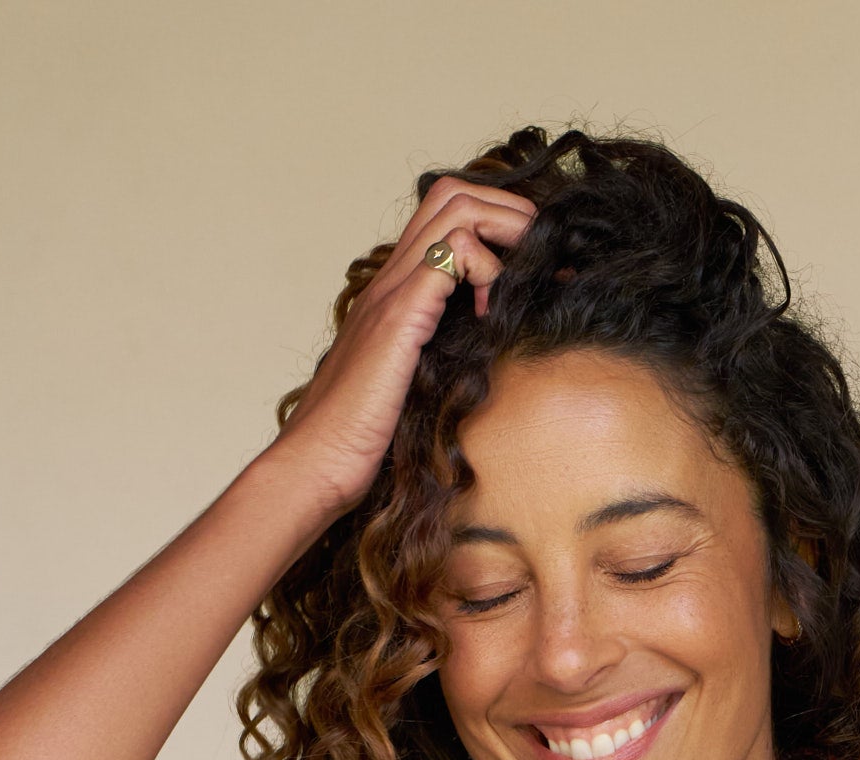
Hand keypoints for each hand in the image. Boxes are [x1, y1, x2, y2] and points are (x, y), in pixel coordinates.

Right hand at [270, 175, 536, 522]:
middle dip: (511, 212)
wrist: (316, 464)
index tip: (534, 268)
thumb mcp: (414, 390)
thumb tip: (486, 363)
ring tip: (529, 278)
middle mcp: (390, 279)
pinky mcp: (400, 316)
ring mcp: (392, 292)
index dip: (496, 226)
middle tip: (543, 259)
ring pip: (456, 208)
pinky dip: (490, 271)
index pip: (446, 217)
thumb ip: (440, 362)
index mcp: (394, 294)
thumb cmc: (359, 442)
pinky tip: (495, 315)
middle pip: (454, 194)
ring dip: (507, 230)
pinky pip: (455, 254)